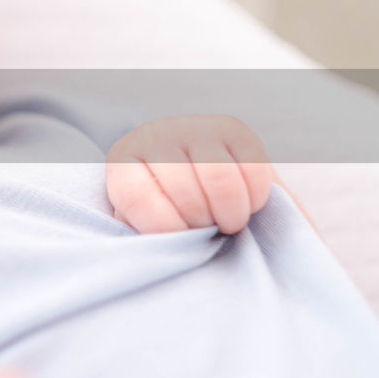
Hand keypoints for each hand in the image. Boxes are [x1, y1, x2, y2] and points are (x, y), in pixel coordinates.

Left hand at [105, 115, 272, 234]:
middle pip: (183, 190)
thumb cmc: (166, 212)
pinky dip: (254, 198)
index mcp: (123, 161)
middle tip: (207, 231)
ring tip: (228, 223)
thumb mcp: (142, 225)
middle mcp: (156, 135)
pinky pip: (252, 168)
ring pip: (220, 177)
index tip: (180, 237)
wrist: (195, 178)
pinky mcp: (234, 129)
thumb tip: (158, 250)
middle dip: (201, 223)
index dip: (165, 228)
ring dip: (230, 213)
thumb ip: (144, 237)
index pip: (137, 197)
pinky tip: (246, 205)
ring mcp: (195, 127)